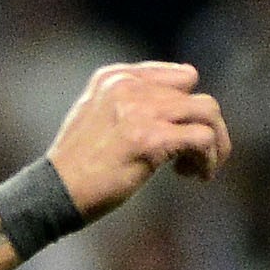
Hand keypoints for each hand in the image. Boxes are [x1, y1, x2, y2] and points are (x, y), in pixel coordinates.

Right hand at [43, 62, 228, 218]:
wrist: (53, 192)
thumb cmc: (77, 163)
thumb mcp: (97, 114)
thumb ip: (129, 99)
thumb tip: (180, 97)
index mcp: (115, 77)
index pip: (181, 76)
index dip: (188, 107)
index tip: (181, 133)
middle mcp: (128, 87)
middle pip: (197, 96)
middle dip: (206, 128)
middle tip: (196, 158)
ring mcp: (140, 111)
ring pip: (208, 112)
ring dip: (216, 142)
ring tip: (201, 168)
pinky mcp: (151, 140)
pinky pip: (203, 138)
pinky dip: (209, 159)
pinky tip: (194, 175)